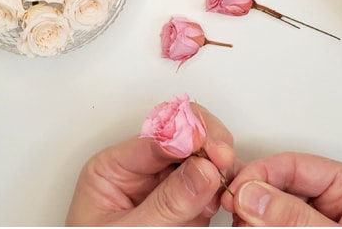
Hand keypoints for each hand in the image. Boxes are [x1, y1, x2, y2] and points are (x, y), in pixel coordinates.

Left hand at [65, 104, 234, 225]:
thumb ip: (166, 203)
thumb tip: (203, 169)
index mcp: (114, 168)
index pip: (155, 135)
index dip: (189, 135)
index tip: (214, 151)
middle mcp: (141, 171)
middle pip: (182, 136)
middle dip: (209, 143)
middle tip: (226, 162)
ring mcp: (165, 186)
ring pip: (201, 156)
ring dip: (220, 165)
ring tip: (227, 187)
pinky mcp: (185, 205)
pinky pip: (210, 183)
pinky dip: (223, 187)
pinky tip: (226, 198)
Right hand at [221, 152, 341, 226]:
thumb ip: (294, 219)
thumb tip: (253, 194)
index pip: (295, 165)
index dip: (260, 174)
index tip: (236, 193)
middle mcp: (340, 200)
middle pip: (282, 186)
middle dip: (255, 201)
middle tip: (237, 218)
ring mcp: (325, 222)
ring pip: (276, 210)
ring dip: (256, 219)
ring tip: (244, 226)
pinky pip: (282, 226)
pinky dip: (264, 228)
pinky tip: (253, 228)